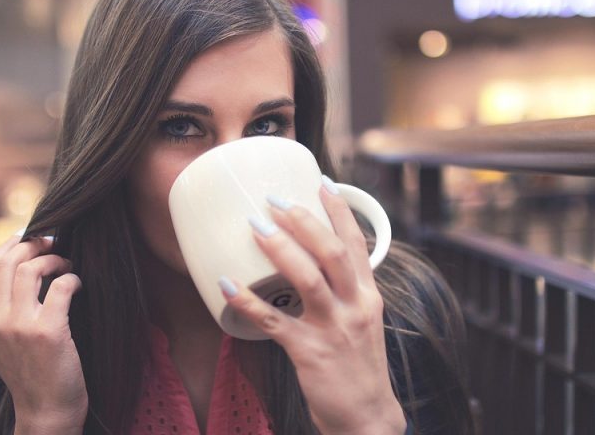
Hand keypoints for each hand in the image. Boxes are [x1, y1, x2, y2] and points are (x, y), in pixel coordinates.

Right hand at [0, 235, 86, 433]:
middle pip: (10, 261)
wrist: (45, 410)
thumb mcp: (6, 340)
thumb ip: (6, 309)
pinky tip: (79, 285)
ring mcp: (21, 325)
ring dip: (56, 259)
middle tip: (55, 244)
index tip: (32, 237)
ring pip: (32, 269)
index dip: (13, 244)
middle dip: (35, 244)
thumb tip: (24, 267)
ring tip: (67, 266)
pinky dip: (73, 278)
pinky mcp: (49, 331)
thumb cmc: (33, 371)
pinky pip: (61, 286)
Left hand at [221, 181, 406, 434]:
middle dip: (304, 220)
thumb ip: (345, 292)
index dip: (339, 210)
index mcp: (367, 295)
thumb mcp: (363, 321)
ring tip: (256, 225)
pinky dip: (248, 302)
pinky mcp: (310, 352)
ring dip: (281, 248)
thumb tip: (315, 264)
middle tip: (275, 199)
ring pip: (308, 279)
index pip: (356, 243)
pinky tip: (226, 286)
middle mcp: (355, 306)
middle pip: (332, 252)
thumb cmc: (359, 367)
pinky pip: (274, 322)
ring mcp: (334, 329)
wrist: (368, 419)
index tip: (322, 182)